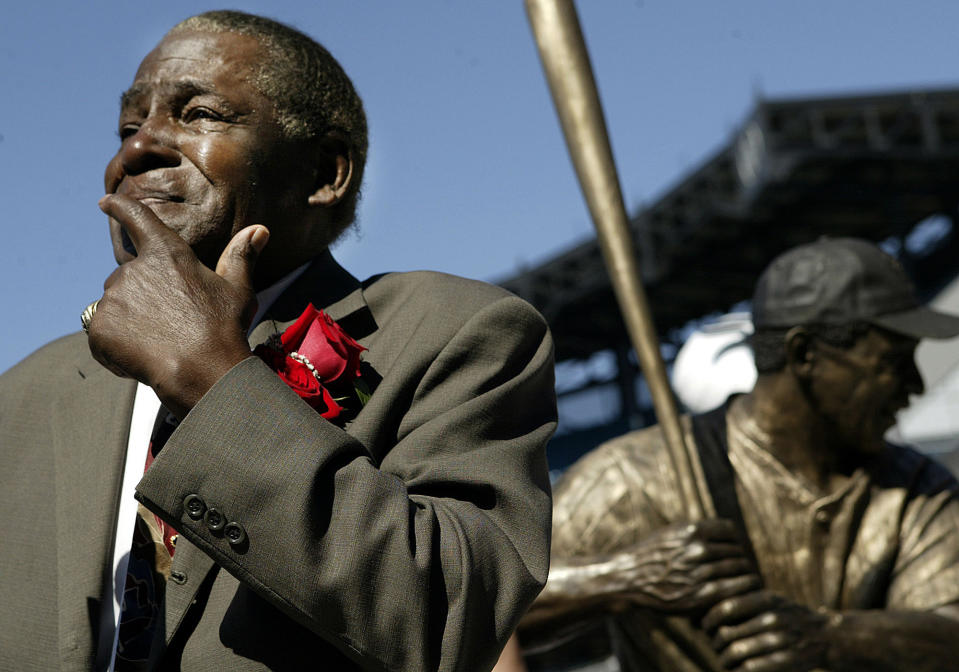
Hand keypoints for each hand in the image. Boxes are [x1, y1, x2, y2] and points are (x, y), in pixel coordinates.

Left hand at [87, 194, 268, 416]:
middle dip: (143, 297)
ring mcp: (113, 299)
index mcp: (166, 253)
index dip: (119, 208)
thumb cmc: (224, 328)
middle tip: (172, 324)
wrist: (204, 370)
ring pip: (116, 306)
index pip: (136, 218)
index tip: (106, 203)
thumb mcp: (238, 289)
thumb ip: (241, 256)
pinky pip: (102, 335)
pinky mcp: (99, 328)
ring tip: (160, 343)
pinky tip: (143, 357)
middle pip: (129, 278)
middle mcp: (133, 270)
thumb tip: (260, 229)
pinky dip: (117, 346)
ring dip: (131, 321)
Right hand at [608, 519, 760, 613]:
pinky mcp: (702, 595)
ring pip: (739, 569)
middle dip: (740, 559)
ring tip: (745, 581)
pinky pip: (735, 588)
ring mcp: (701, 572)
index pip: (730, 531)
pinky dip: (743, 588)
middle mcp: (698, 549)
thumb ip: (699, 530)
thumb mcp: (672, 532)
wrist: (629, 578)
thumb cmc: (652, 555)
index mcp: (692, 530)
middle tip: (741, 569)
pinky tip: (744, 591)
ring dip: (745, 575)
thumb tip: (731, 531)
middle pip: (736, 551)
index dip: (733, 540)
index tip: (732, 550)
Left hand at [703, 590, 828, 671]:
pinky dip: (739, 670)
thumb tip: (703, 616)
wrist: (827, 636)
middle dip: (715, 644)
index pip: (724, 608)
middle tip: (714, 647)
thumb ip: (741, 602)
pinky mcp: (787, 660)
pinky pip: (751, 668)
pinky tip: (738, 669)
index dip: (709, 620)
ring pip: (736, 653)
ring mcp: (781, 640)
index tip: (705, 628)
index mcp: (765, 598)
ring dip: (724, 660)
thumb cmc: (787, 616)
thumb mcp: (768, 600)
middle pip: (727, 633)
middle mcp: (772, 617)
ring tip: (724, 660)